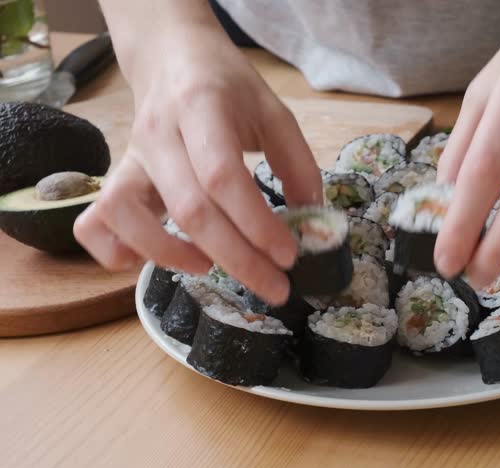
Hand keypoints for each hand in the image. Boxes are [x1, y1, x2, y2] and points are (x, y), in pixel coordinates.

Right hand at [74, 23, 322, 303]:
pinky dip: (119, 252)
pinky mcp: (114, 176)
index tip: (288, 255)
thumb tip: (311, 219)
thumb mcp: (274, 110)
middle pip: (189, 208)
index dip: (256, 224)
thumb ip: (298, 162)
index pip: (223, 177)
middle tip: (274, 287)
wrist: (171, 55)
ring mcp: (130, 156)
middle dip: (236, 259)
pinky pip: (95, 222)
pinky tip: (159, 259)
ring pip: (127, 216)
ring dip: (170, 255)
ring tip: (210, 268)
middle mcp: (159, 134)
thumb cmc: (227, 86)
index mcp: (202, 108)